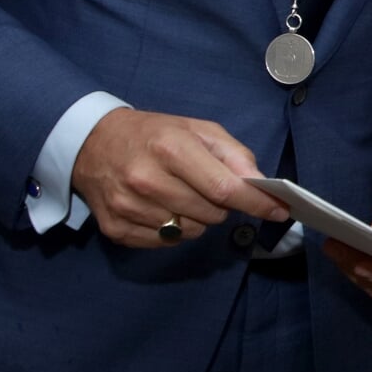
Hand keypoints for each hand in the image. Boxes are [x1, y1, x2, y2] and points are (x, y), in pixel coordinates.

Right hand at [71, 107, 289, 247]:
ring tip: (182, 194)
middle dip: (223, 205)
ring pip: (191, 232)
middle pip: (211, 213)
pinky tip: (162, 208)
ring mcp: (128, 207)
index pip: (224, 188)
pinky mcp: (116, 229)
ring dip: (199, 218)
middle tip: (209, 187)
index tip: (280, 211)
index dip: (257, 203)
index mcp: (170, 148)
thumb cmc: (153, 134)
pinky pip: (166, 243)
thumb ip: (233, 153)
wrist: (91, 143)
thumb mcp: (196, 129)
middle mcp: (147, 179)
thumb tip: (261, 183)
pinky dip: (174, 230)